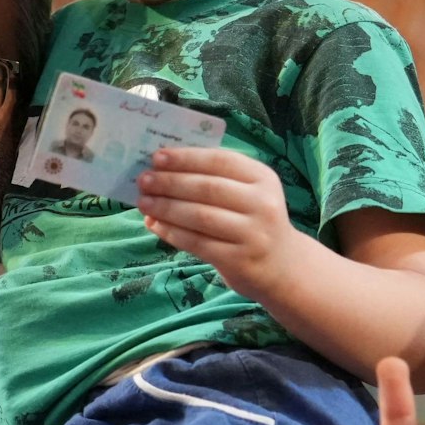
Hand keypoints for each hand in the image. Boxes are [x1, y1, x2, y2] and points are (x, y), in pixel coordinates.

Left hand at [136, 146, 299, 297]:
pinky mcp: (239, 259)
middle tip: (144, 180)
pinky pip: (197, 242)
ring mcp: (252, 233)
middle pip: (206, 188)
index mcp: (263, 178)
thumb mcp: (247, 194)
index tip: (157, 157)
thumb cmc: (253, 222)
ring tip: (144, 202)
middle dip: (170, 182)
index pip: (220, 161)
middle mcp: (262, 203)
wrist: (281, 267)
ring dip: (166, 207)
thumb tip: (164, 169)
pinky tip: (154, 225)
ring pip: (199, 215)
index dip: (186, 158)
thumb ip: (215, 179)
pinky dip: (171, 232)